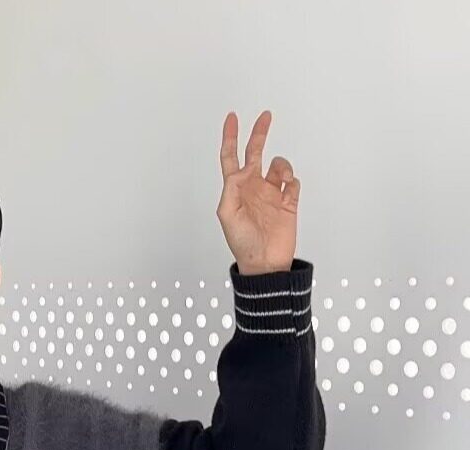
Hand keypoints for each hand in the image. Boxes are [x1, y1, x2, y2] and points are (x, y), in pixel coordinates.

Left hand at [216, 110, 297, 274]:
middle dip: (259, 134)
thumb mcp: (228, 216)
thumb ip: (231, 190)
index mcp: (236, 189)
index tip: (232, 117)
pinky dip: (292, 180)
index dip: (230, 137)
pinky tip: (288, 190)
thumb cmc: (243, 243)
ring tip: (281, 177)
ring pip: (279, 165)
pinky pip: (293, 181)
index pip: (231, 157)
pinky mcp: (288, 202)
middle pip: (255, 153)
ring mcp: (271, 194)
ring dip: (281, 165)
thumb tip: (239, 170)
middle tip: (266, 116)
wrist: (265, 262)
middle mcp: (253, 187)